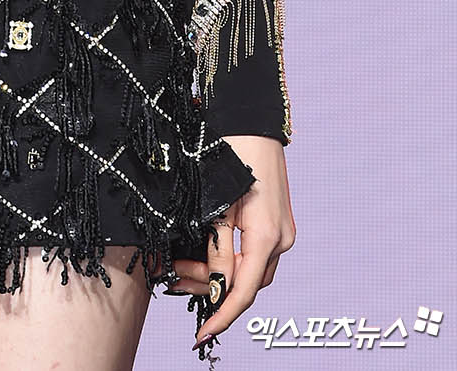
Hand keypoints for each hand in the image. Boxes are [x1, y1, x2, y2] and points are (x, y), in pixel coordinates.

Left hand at [166, 135, 295, 350]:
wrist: (253, 121)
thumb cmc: (232, 153)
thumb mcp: (217, 203)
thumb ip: (218, 247)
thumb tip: (216, 284)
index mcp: (267, 237)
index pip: (243, 291)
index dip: (222, 316)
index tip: (201, 334)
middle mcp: (281, 239)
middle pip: (246, 283)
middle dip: (211, 290)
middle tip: (174, 281)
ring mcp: (282, 231)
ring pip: (250, 270)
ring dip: (218, 274)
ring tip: (182, 268)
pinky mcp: (277, 222)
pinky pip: (254, 253)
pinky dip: (229, 259)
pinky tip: (207, 255)